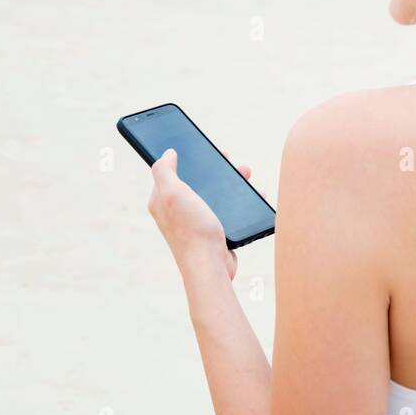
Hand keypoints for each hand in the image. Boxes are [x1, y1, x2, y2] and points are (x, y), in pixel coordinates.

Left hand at [147, 147, 251, 281]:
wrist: (210, 267)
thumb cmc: (191, 231)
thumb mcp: (172, 193)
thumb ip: (164, 170)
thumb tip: (167, 153)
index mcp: (163, 199)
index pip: (171, 170)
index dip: (185, 156)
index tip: (202, 146)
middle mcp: (176, 210)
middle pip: (196, 179)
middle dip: (214, 167)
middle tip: (229, 160)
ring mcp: (195, 220)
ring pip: (214, 192)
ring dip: (231, 181)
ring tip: (246, 174)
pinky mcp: (212, 230)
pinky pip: (226, 208)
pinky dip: (239, 200)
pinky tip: (253, 195)